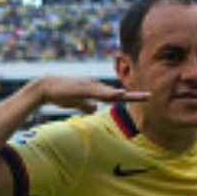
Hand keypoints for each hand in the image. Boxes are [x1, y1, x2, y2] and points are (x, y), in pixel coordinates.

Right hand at [32, 76, 148, 114]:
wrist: (46, 88)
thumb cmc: (60, 94)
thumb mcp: (76, 102)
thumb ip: (86, 105)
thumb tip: (94, 109)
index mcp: (95, 90)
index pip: (116, 95)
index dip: (130, 97)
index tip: (145, 98)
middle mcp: (96, 86)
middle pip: (118, 93)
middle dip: (134, 95)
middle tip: (150, 96)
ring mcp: (90, 86)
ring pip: (110, 92)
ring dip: (126, 95)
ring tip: (140, 96)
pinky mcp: (82, 88)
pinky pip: (98, 92)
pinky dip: (110, 93)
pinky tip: (119, 94)